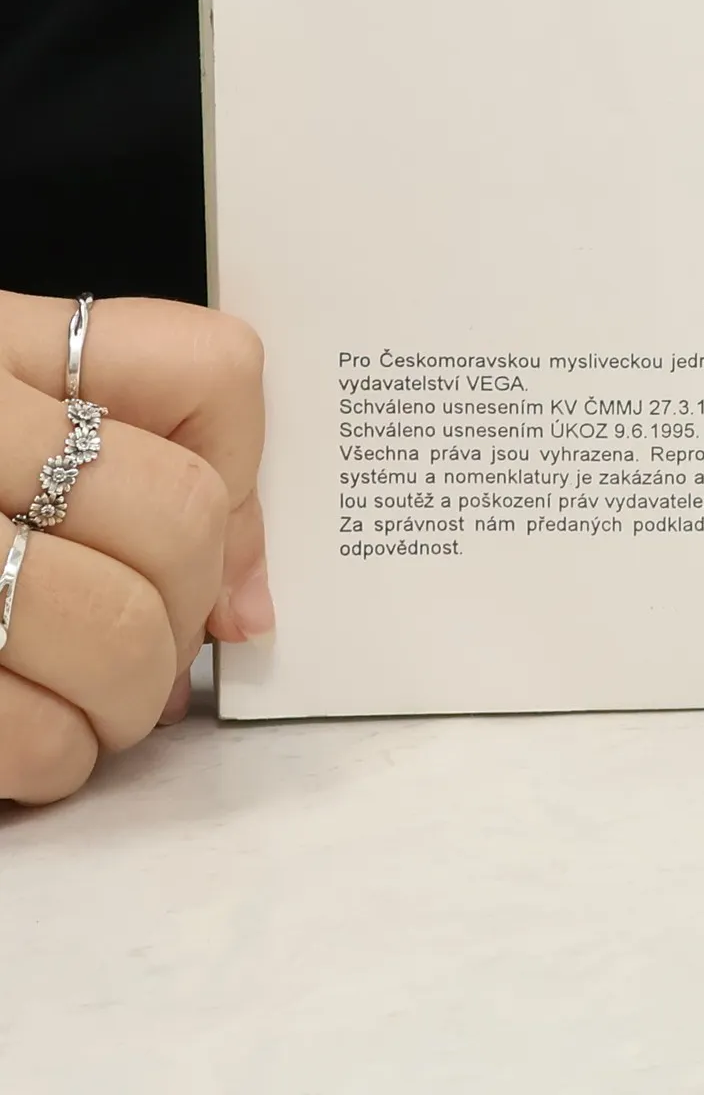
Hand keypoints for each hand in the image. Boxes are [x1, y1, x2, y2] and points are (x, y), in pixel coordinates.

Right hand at [0, 295, 269, 804]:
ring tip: (92, 704)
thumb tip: (249, 602)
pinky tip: (31, 745)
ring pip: (116, 630)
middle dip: (185, 615)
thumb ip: (135, 470)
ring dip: (128, 701)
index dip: (236, 480)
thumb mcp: (4, 422)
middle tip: (149, 650)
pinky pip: (24, 733)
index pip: (205, 372)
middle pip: (175, 519)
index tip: (212, 550)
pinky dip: (51, 760)